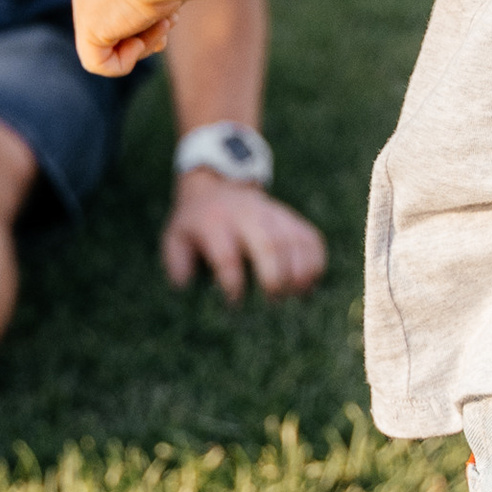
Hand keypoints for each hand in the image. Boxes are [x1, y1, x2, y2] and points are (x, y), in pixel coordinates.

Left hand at [74, 0, 177, 76]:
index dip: (148, 20)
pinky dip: (124, 61)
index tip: (170, 16)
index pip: (120, 7)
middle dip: (147, 32)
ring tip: (163, 23)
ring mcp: (85, 7)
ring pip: (110, 46)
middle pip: (116, 27)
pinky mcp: (87, 28)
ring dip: (144, 43)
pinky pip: (98, 64)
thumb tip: (170, 12)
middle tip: (169, 21)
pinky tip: (140, 41)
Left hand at [162, 171, 326, 304]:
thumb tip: (186, 288)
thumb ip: (177, 263)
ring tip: (295, 297)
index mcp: (214, 223)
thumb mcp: (175, 238)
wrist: (216, 187)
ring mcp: (273, 214)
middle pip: (268, 245)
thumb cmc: (196, 225)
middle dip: (274, 277)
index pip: (226, 256)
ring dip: (299, 272)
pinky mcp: (291, 218)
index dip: (233, 284)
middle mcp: (246, 216)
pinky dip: (315, 262)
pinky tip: (309, 284)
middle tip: (273, 301)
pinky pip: (311, 238)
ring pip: (294, 241)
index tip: (235, 304)